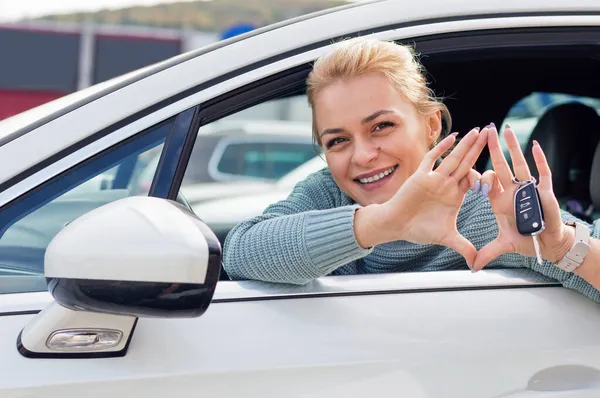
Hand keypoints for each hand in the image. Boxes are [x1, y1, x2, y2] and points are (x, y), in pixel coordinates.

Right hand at [356, 127, 488, 265]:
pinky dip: (442, 148)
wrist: (396, 225)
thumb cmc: (419, 229)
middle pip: (467, 163)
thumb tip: (477, 266)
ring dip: (466, 145)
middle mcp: (447, 184)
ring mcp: (434, 178)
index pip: (475, 180)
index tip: (500, 171)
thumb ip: (464, 247)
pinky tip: (453, 137)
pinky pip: (433, 159)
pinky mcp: (421, 176)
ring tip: (480, 131)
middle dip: (480, 149)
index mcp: (455, 195)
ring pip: (454, 158)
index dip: (486, 174)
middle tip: (494, 134)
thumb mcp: (446, 238)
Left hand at [472, 124, 574, 270]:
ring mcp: (528, 189)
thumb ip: (486, 253)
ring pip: (519, 164)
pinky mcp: (544, 191)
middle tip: (484, 132)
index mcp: (499, 200)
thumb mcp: (503, 245)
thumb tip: (471, 267)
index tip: (465, 167)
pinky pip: (542, 172)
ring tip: (505, 130)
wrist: (548, 244)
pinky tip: (534, 145)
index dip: (475, 176)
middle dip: (492, 149)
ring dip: (513, 147)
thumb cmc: (526, 240)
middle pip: (499, 166)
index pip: (484, 183)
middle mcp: (511, 191)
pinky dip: (539, 159)